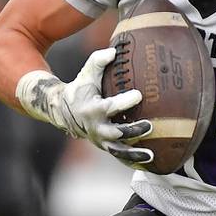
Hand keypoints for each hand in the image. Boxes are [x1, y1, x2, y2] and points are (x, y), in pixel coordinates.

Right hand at [15, 47, 152, 166]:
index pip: (109, 106)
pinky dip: (133, 162)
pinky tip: (149, 164)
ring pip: (118, 151)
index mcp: (92, 109)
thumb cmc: (81, 89)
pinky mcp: (105, 147)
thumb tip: (115, 50)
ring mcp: (101, 139)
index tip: (139, 94)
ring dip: (135, 153)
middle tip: (150, 125)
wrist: (64, 111)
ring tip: (151, 155)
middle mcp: (96, 127)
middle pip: (116, 133)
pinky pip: (120, 158)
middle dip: (133, 130)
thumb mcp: (86, 74)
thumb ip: (98, 61)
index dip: (124, 102)